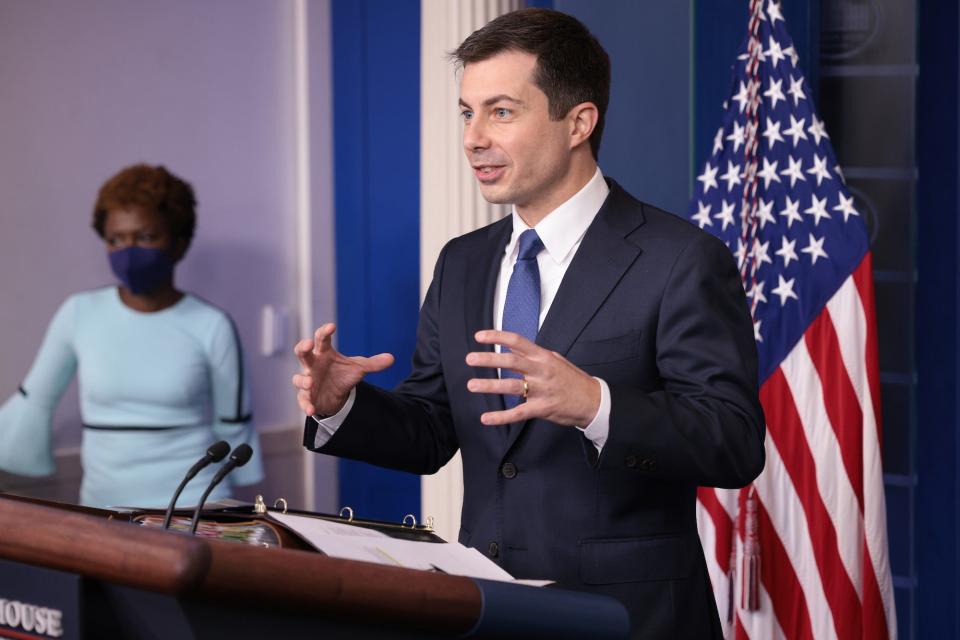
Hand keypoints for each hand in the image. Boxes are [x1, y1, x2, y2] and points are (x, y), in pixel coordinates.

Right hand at [291, 323, 393, 415]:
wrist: (337, 395)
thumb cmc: (343, 375)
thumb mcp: (359, 368)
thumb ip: (373, 363)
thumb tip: (392, 358)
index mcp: (324, 353)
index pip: (322, 339)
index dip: (324, 332)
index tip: (332, 326)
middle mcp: (313, 364)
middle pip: (302, 353)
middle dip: (303, 348)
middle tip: (307, 344)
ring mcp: (307, 380)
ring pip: (299, 378)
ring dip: (303, 380)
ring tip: (311, 382)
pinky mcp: (307, 396)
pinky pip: (303, 400)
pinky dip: (306, 404)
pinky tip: (311, 409)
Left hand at [465, 330, 599, 426]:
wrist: (594, 401)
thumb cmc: (573, 380)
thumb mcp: (555, 360)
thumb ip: (533, 354)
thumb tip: (512, 345)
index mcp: (543, 357)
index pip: (517, 341)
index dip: (497, 337)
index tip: (479, 336)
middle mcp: (541, 371)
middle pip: (511, 361)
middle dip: (489, 359)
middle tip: (470, 359)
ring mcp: (542, 390)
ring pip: (512, 386)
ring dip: (490, 385)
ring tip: (472, 385)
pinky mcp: (542, 408)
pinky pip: (518, 413)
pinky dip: (501, 417)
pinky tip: (486, 418)